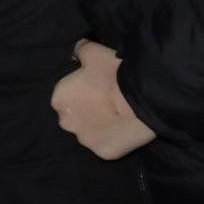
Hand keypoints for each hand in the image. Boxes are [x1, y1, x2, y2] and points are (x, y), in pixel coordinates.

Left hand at [52, 40, 156, 159]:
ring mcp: (84, 140)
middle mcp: (66, 122)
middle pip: (75, 118)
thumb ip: (79, 50)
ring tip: (117, 118)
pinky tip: (123, 131)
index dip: (82, 95)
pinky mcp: (103, 153)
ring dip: (99, 128)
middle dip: (87, 112)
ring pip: (89, 134)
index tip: (96, 91)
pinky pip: (106, 147)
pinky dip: (113, 141)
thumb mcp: (93, 52)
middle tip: (107, 105)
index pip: (66, 98)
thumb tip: (75, 51)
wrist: (144, 97)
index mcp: (59, 99)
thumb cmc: (115, 73)